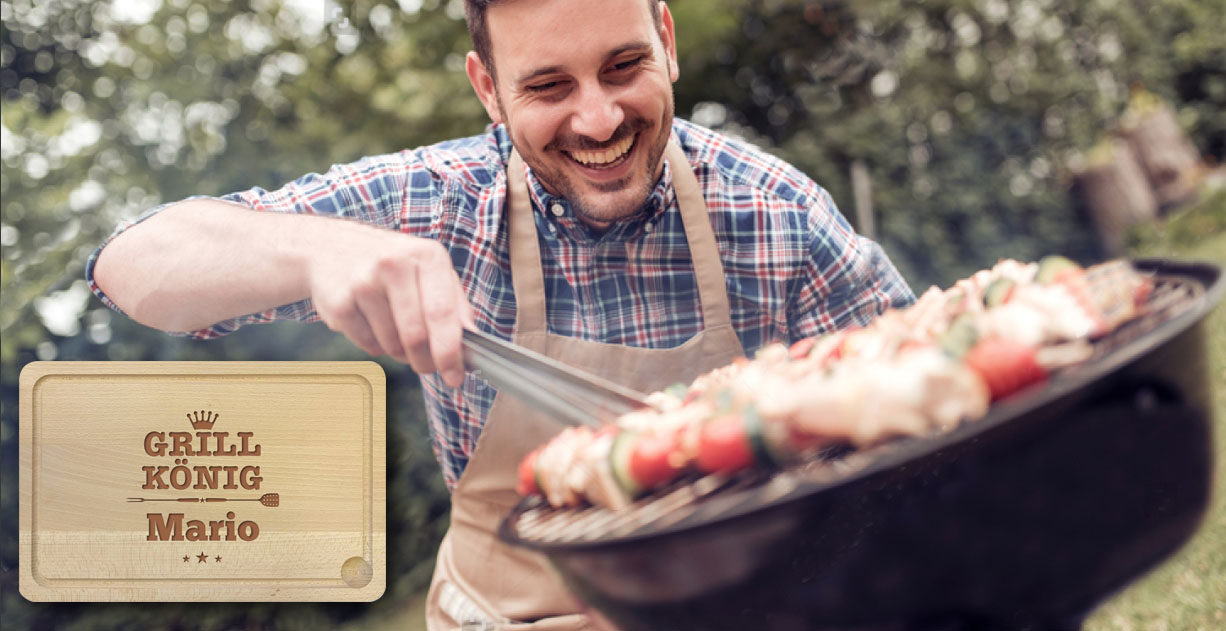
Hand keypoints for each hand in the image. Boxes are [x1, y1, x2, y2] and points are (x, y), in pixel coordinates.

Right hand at [307, 222, 474, 386]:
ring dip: (400, 353)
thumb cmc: (390, 263)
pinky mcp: (339, 303)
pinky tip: (373, 324)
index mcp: (426, 255)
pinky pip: (367, 345)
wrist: (328, 247)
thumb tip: (472, 340)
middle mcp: (394, 264)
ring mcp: (363, 283)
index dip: (450, 352)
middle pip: (416, 336)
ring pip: (392, 345)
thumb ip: (455, 302)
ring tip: (397, 332)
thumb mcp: (428, 269)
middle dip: (426, 362)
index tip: (455, 376)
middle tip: (428, 367)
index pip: (442, 313)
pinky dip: (376, 346)